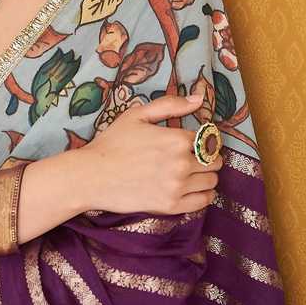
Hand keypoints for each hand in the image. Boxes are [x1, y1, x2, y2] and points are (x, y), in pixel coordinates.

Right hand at [78, 94, 222, 214]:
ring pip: (212, 182)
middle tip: (196, 157)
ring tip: (194, 173)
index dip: (205, 139)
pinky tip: (194, 189)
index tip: (197, 142)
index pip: (208, 139)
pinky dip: (204, 194)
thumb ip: (170, 105)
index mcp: (177, 139)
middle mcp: (182, 163)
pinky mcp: (170, 206)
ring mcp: (177, 187)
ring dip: (207, 176)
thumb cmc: (112, 142)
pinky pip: (203, 201)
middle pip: (214, 161)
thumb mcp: (137, 115)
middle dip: (208, 157)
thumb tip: (199, 98)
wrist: (91, 176)